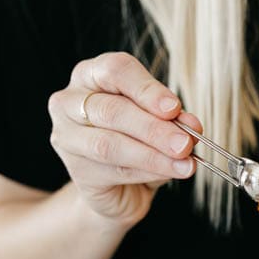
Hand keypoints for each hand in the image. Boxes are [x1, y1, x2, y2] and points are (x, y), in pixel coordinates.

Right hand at [48, 52, 200, 227]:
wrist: (122, 187)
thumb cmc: (139, 142)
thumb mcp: (159, 124)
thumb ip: (173, 121)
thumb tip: (191, 126)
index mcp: (92, 74)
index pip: (115, 70)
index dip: (147, 89)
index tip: (175, 108)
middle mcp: (70, 101)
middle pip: (112, 110)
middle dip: (154, 128)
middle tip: (185, 143)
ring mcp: (66, 137)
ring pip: (110, 144)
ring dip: (152, 154)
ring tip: (184, 162)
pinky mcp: (76, 170)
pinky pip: (114, 170)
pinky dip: (147, 172)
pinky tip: (169, 174)